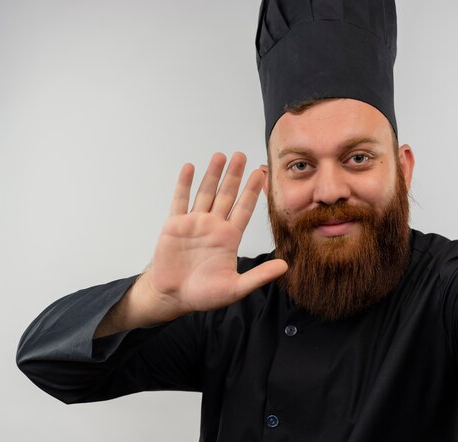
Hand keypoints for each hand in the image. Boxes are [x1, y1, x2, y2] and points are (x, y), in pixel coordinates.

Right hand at [142, 152, 287, 320]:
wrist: (173, 297)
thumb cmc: (204, 294)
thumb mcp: (235, 288)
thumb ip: (259, 276)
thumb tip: (285, 267)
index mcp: (229, 238)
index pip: (244, 209)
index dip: (252, 191)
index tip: (261, 173)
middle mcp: (214, 226)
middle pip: (226, 195)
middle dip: (234, 176)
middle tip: (242, 155)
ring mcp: (194, 223)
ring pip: (205, 193)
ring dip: (213, 174)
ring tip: (220, 155)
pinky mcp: (175, 225)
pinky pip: (180, 200)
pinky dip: (184, 184)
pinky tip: (190, 168)